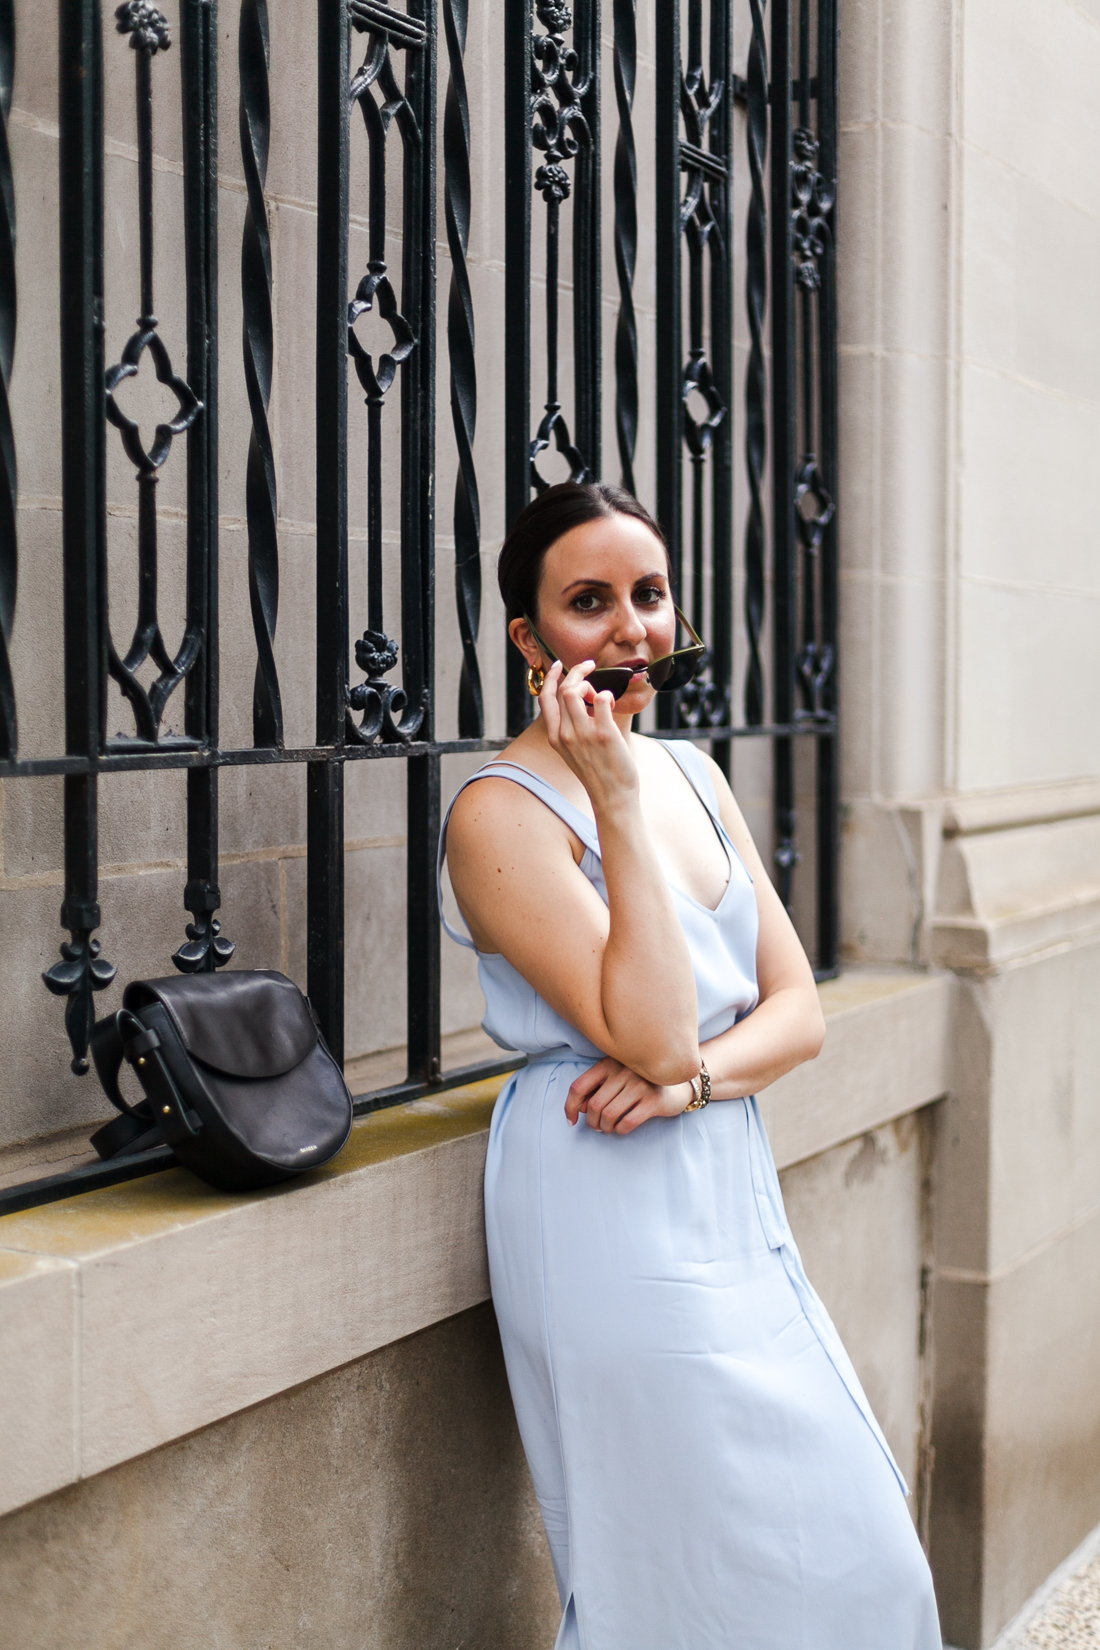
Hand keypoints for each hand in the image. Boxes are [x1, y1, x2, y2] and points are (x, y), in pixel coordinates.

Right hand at [537, 660, 638, 814]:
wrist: (612, 797)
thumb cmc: (597, 772)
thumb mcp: (573, 751)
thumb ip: (572, 727)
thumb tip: (584, 697)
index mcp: (555, 737)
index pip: (545, 698)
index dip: (550, 677)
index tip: (558, 665)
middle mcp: (565, 734)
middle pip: (563, 689)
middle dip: (576, 671)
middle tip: (590, 665)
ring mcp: (583, 733)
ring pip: (577, 690)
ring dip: (589, 682)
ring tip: (600, 695)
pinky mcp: (604, 733)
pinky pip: (601, 699)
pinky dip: (606, 695)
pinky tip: (611, 705)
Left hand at [564, 1056, 693, 1134]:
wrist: (677, 1082)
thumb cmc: (640, 1082)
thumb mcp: (615, 1078)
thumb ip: (596, 1090)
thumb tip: (579, 1109)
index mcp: (608, 1063)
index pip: (579, 1086)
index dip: (569, 1107)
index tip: (571, 1120)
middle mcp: (623, 1071)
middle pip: (594, 1105)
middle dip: (592, 1122)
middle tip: (597, 1127)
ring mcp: (640, 1085)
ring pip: (609, 1115)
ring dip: (605, 1127)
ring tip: (609, 1128)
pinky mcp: (653, 1100)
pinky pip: (627, 1122)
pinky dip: (620, 1130)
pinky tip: (621, 1128)